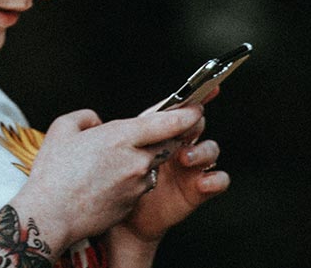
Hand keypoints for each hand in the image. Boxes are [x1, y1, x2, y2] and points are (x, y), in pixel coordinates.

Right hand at [7, 106, 203, 250]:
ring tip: (114, 163)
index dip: (186, 114)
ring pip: (153, 166)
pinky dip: (131, 181)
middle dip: (172, 136)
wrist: (49, 216)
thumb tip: (97, 122)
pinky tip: (106, 183)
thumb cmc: (52, 174)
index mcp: (121, 137)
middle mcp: (136, 161)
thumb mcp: (62, 130)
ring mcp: (137, 185)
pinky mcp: (133, 204)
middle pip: (169, 144)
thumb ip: (86, 118)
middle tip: (162, 130)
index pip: (168, 123)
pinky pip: (140, 186)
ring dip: (144, 160)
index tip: (195, 108)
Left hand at [105, 88, 230, 259]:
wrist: (120, 223)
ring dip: (202, 151)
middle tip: (185, 128)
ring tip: (185, 159)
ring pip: (210, 150)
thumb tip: (93, 120)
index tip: (203, 88)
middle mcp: (175, 147)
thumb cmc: (109, 187)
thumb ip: (94, 133)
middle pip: (196, 125)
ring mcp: (188, 168)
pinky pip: (217, 180)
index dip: (187, 100)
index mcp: (154, 135)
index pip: (172, 112)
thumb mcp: (100, 155)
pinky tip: (203, 182)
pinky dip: (215, 179)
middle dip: (194, 123)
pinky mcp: (195, 191)